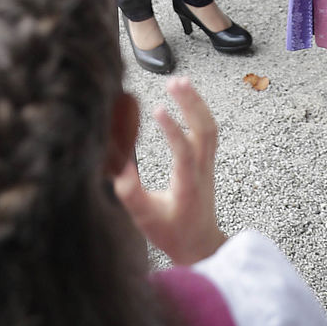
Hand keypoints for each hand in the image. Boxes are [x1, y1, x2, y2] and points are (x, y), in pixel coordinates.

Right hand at [114, 77, 226, 264]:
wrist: (199, 245)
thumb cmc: (172, 233)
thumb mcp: (145, 218)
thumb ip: (130, 193)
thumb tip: (116, 165)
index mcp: (187, 186)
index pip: (184, 152)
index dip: (172, 129)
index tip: (156, 108)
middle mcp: (201, 171)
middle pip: (205, 131)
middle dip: (190, 103)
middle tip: (173, 81)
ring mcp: (207, 164)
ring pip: (210, 127)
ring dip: (197, 102)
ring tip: (180, 80)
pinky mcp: (207, 161)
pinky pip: (209, 131)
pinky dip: (200, 110)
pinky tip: (188, 96)